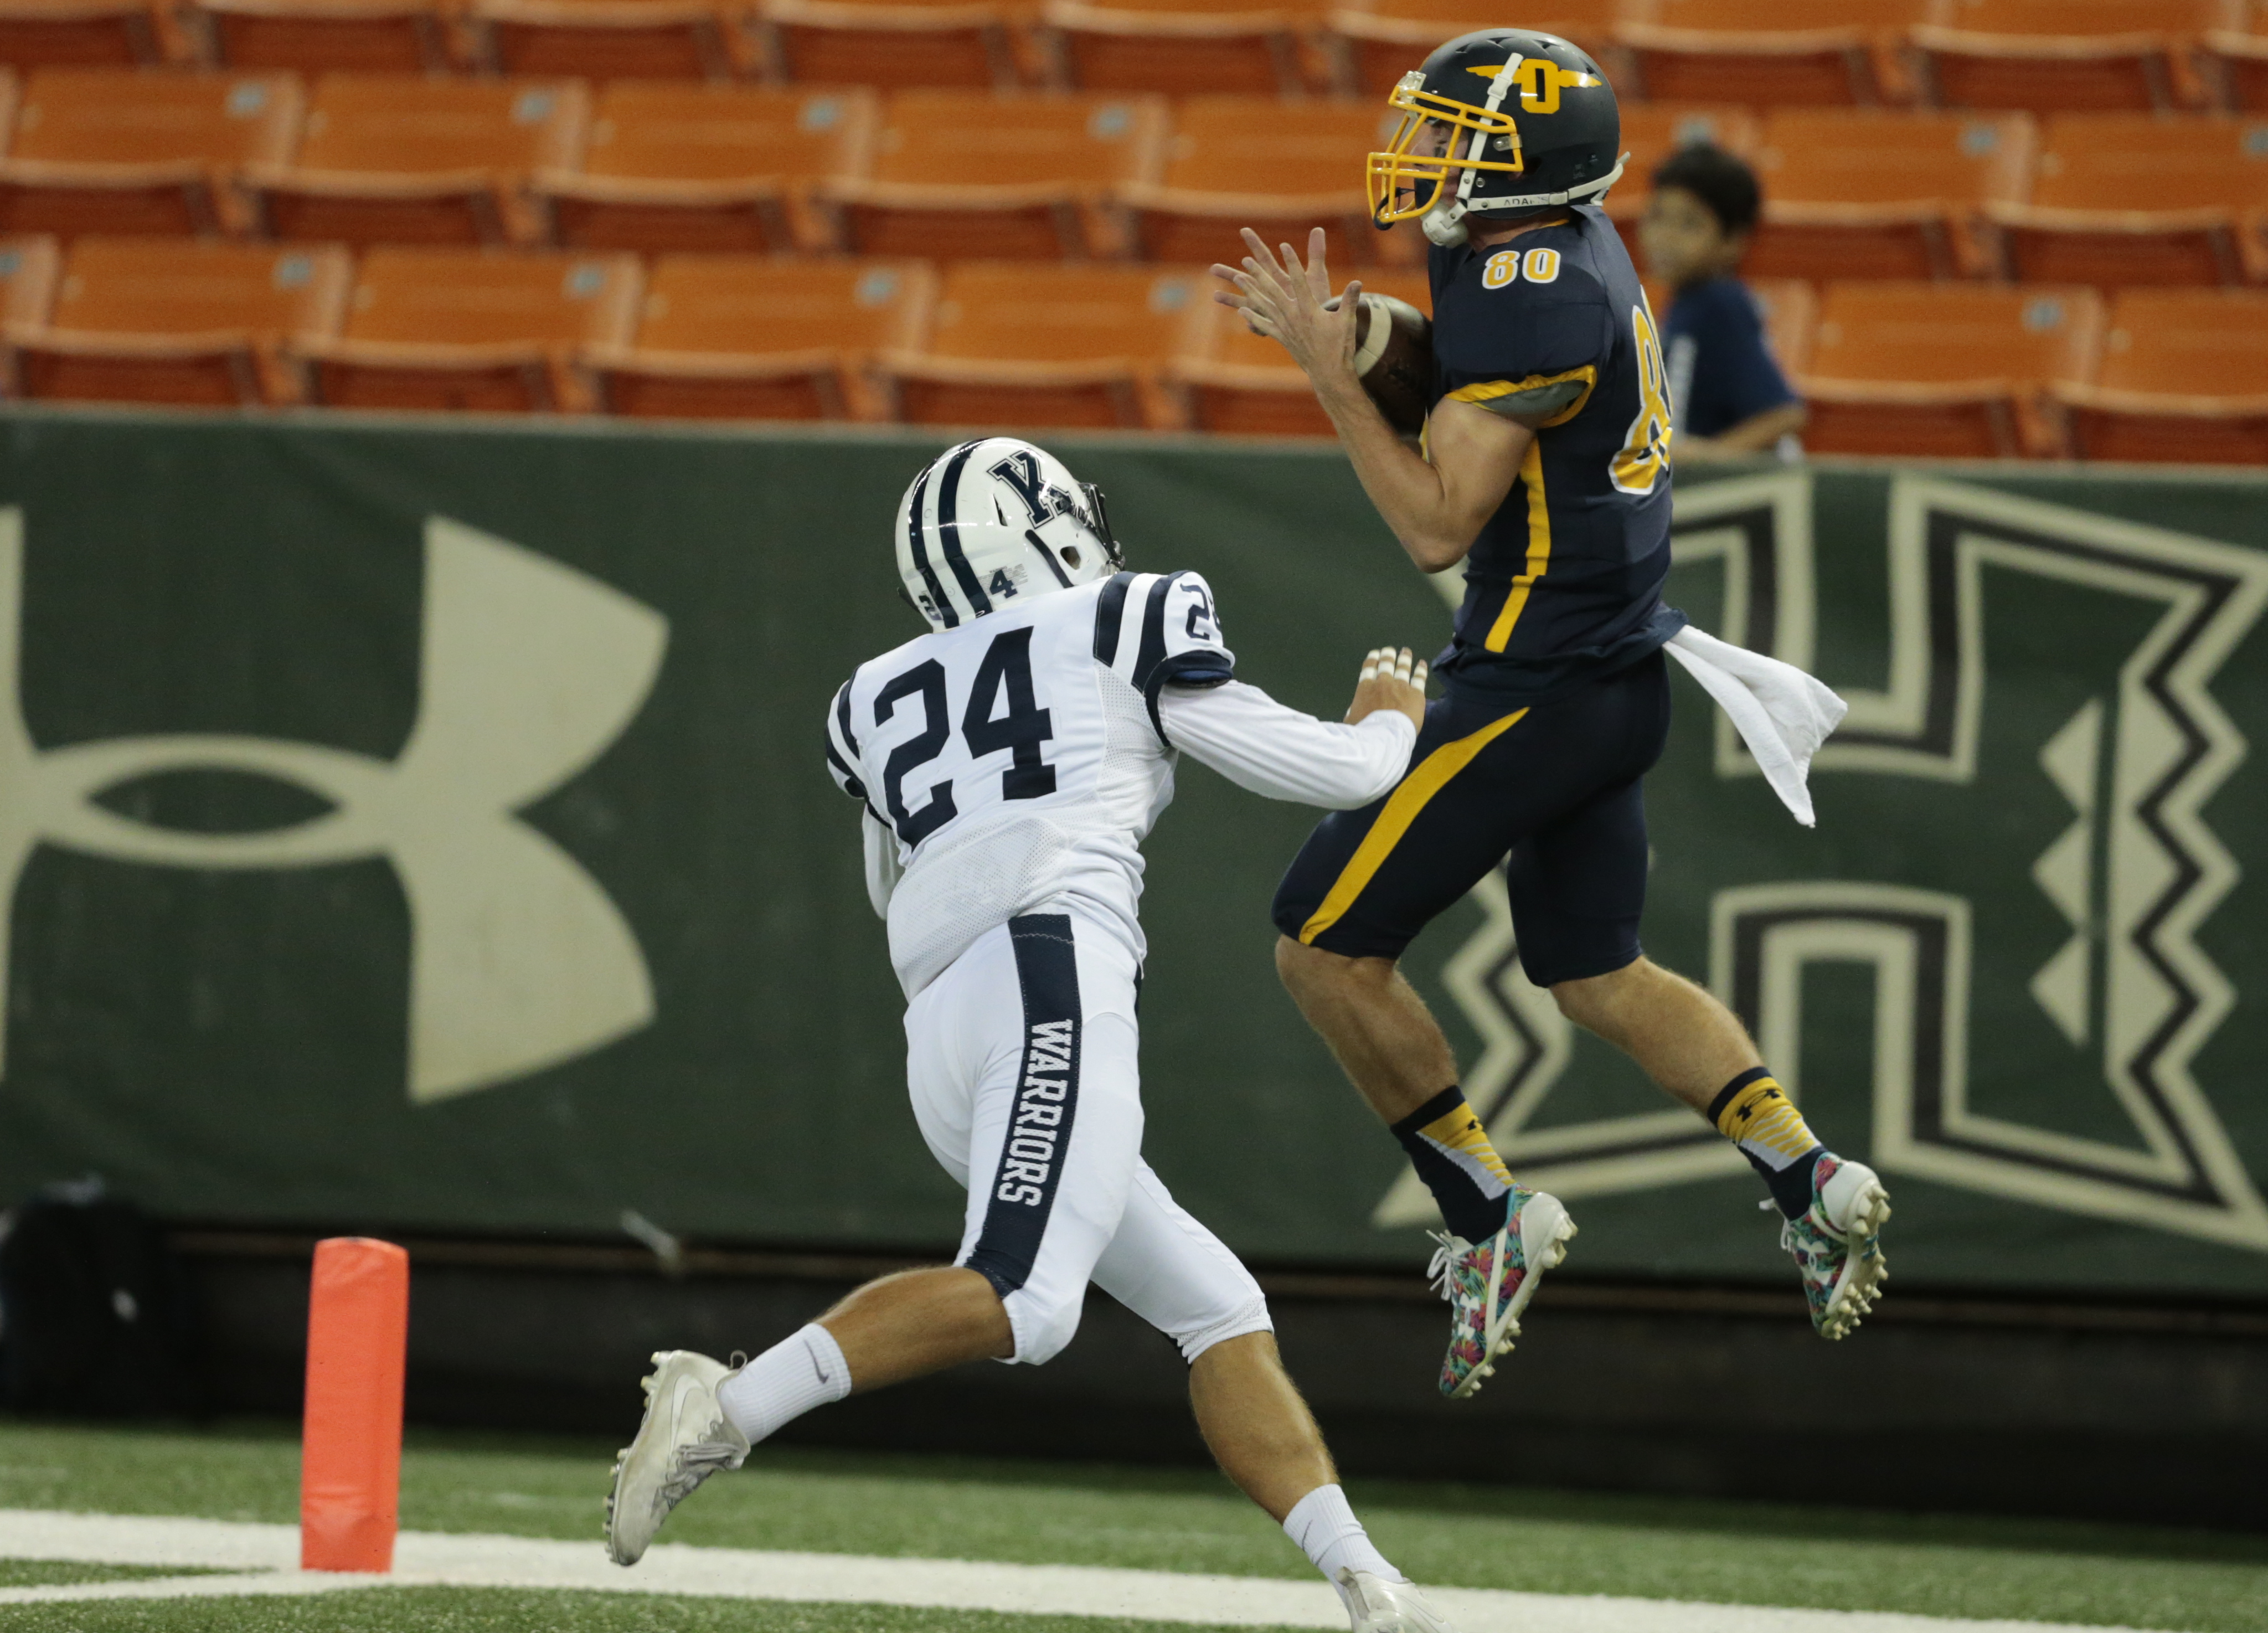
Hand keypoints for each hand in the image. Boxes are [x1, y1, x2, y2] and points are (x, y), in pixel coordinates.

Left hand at [1210, 227, 1361, 392]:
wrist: (1329, 371)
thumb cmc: (1340, 345)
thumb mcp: (1347, 320)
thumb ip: (1350, 299)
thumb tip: (1357, 281)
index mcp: (1309, 309)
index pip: (1299, 280)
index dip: (1292, 261)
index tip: (1284, 245)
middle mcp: (1293, 317)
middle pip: (1272, 290)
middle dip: (1259, 274)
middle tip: (1247, 259)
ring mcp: (1285, 328)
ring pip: (1264, 305)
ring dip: (1250, 291)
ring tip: (1238, 278)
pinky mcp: (1282, 338)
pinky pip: (1264, 325)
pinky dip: (1253, 318)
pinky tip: (1241, 310)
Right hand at [1345, 645, 1427, 730]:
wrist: (1385, 735)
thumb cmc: (1365, 730)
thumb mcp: (1351, 720)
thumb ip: (1353, 712)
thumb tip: (1353, 711)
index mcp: (1366, 688)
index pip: (1369, 668)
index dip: (1372, 659)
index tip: (1375, 653)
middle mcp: (1383, 683)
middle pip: (1386, 664)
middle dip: (1387, 655)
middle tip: (1389, 650)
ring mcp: (1400, 686)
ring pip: (1403, 667)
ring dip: (1404, 658)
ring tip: (1405, 651)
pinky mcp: (1415, 693)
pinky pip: (1419, 678)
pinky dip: (1421, 670)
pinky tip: (1422, 663)